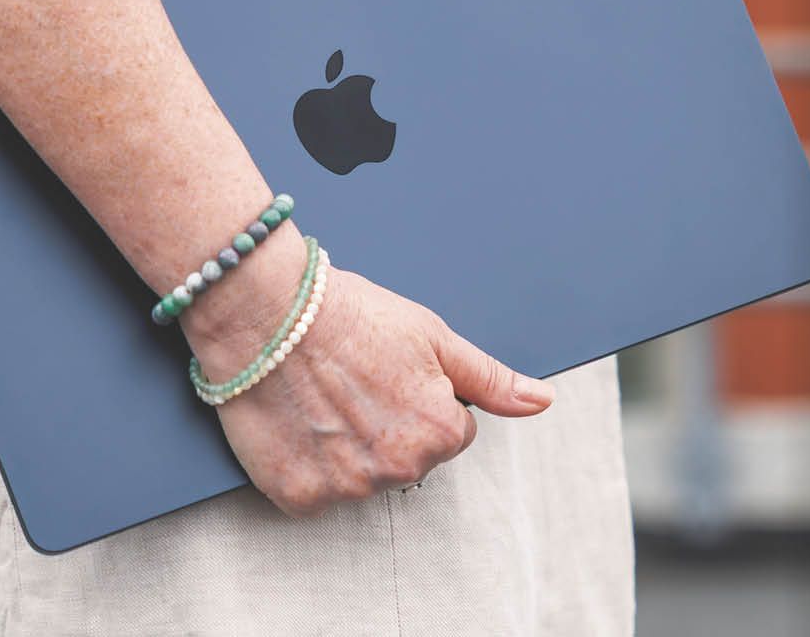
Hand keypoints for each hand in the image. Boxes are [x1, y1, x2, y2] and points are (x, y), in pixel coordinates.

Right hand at [187, 259, 554, 516]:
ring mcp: (346, 489)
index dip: (419, 400)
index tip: (388, 376)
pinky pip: (315, 493)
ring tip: (323, 401)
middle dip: (387, 429)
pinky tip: (299, 425)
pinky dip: (307, 466)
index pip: (451, 435)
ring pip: (362, 479)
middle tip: (353, 387)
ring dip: (347, 451)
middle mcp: (398, 470)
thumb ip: (490, 381)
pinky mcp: (298, 497)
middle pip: (407, 461)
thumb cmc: (350, 316)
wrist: (268, 313)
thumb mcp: (435, 338)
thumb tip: (541, 401)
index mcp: (440, 433)